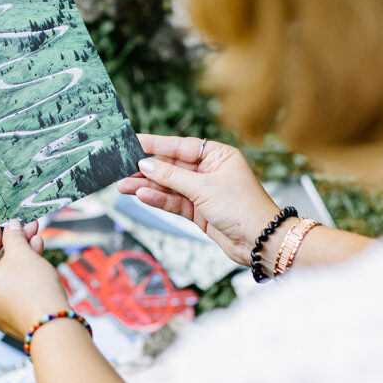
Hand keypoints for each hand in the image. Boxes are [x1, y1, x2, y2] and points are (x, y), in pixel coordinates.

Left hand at [0, 198, 70, 337]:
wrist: (51, 328)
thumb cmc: (32, 291)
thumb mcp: (22, 254)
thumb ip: (14, 236)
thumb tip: (12, 227)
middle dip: (6, 231)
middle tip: (19, 213)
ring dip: (16, 246)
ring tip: (34, 228)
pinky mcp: (2, 308)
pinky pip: (6, 279)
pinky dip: (19, 264)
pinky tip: (36, 247)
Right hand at [116, 134, 280, 266]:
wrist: (259, 241)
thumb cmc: (243, 208)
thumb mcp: (204, 187)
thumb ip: (172, 176)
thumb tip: (147, 164)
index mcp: (218, 156)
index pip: (181, 146)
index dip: (156, 144)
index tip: (134, 141)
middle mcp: (210, 171)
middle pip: (172, 166)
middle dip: (148, 170)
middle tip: (123, 169)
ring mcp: (204, 192)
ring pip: (170, 186)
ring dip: (148, 186)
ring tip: (124, 185)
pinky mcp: (199, 211)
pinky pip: (174, 201)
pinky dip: (158, 199)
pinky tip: (141, 195)